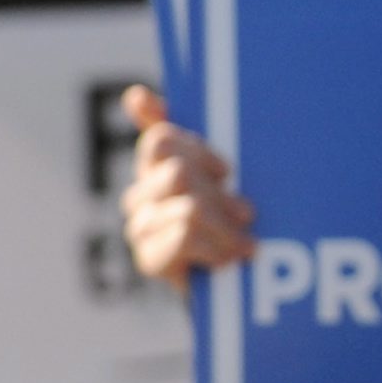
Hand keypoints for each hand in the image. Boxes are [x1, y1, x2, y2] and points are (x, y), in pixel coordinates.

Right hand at [118, 84, 254, 281]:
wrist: (234, 287)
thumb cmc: (230, 225)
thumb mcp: (223, 180)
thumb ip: (191, 140)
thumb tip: (134, 95)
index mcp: (155, 168)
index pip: (161, 140)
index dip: (199, 152)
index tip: (227, 172)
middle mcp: (140, 194)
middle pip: (179, 172)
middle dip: (221, 195)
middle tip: (247, 213)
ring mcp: (140, 227)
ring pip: (188, 206)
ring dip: (226, 226)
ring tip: (247, 242)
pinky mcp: (149, 259)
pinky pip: (184, 235)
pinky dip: (216, 247)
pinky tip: (229, 259)